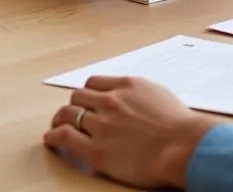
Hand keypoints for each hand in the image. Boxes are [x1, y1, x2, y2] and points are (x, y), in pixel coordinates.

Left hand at [45, 75, 215, 189]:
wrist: (182, 146)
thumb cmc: (178, 124)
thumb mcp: (158, 94)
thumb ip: (138, 93)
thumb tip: (131, 98)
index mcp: (126, 85)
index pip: (94, 82)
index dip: (88, 92)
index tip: (86, 100)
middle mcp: (110, 100)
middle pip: (78, 96)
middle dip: (74, 105)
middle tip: (71, 113)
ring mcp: (101, 124)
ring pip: (68, 114)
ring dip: (60, 119)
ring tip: (56, 125)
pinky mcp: (95, 150)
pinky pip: (64, 137)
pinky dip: (54, 137)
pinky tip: (51, 139)